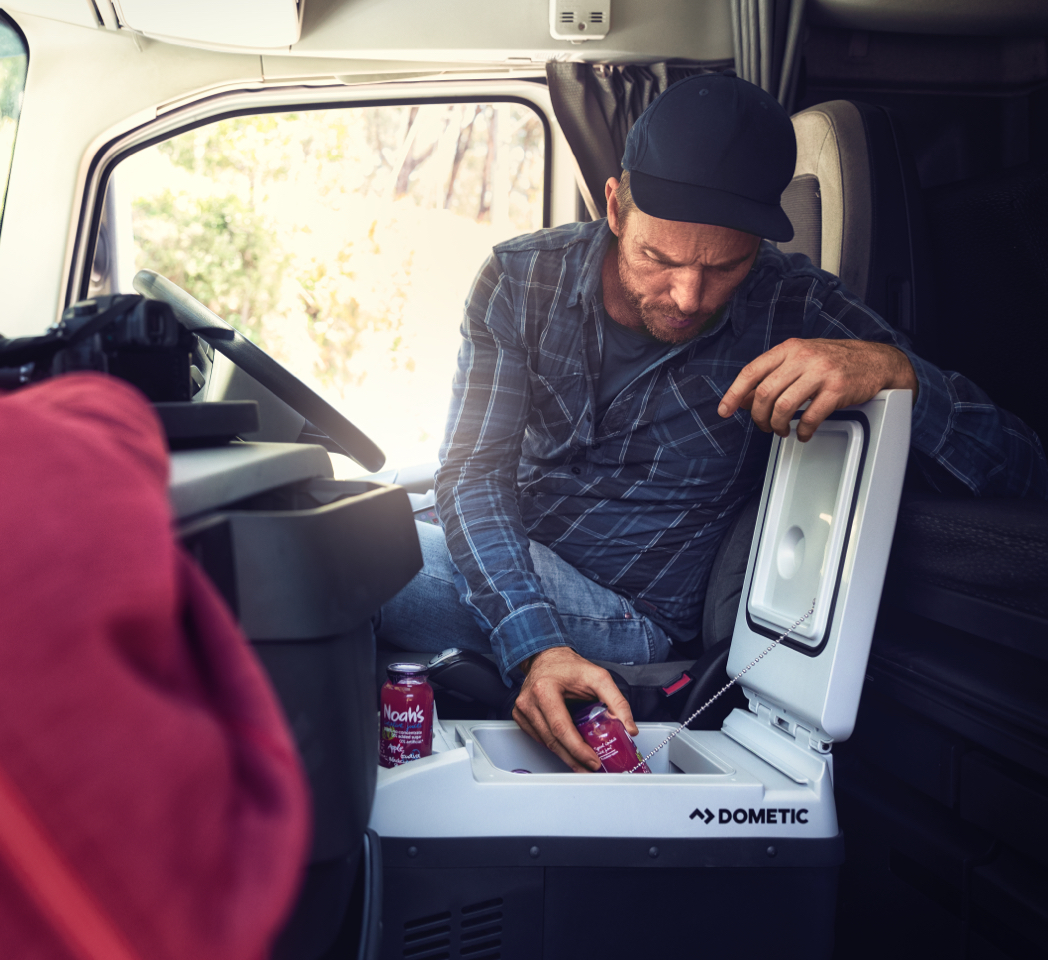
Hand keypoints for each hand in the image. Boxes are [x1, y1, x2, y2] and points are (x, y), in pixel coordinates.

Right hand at [512, 646, 636, 772]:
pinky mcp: (520, 716)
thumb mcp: (598, 677)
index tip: (592, 760)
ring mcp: (522, 710)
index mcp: (545, 689)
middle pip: (552, 740)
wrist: (547, 657)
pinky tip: (567, 750)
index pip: (561, 727)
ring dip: (565, 756)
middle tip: (590, 768)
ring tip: (582, 764)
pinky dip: (554, 746)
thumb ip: (617, 701)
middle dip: (573, 759)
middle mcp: (529, 700)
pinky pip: (538, 738)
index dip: (577, 749)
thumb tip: (629, 728)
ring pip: (544, 743)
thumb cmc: (570, 666)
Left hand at [717, 338, 917, 440]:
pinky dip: (803, 431)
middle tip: (764, 426)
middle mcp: (803, 357)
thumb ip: (773, 375)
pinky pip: (811, 417)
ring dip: (778, 426)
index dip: (734, 393)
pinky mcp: (837, 390)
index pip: (751, 371)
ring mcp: (821, 373)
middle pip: (765, 393)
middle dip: (759, 417)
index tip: (725, 411)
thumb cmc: (833, 361)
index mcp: (789, 349)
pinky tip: (803, 433)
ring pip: (784, 406)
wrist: (875, 360)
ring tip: (782, 431)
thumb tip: (745, 399)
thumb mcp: (800, 360)